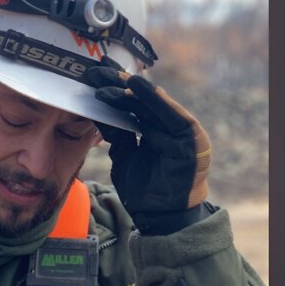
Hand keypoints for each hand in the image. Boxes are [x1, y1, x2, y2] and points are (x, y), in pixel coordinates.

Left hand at [85, 67, 211, 222]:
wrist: (162, 217)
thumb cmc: (144, 191)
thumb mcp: (124, 157)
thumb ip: (117, 136)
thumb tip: (98, 112)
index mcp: (152, 130)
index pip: (130, 104)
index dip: (112, 89)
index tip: (92, 74)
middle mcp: (167, 127)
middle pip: (140, 100)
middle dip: (118, 82)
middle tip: (97, 68)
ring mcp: (180, 131)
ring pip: (153, 103)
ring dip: (133, 88)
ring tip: (113, 74)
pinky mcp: (191, 137)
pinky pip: (172, 113)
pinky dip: (155, 99)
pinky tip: (137, 86)